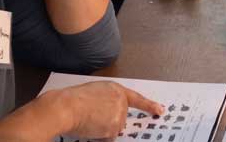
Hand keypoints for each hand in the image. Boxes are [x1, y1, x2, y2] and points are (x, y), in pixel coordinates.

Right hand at [50, 81, 165, 138]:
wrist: (65, 107)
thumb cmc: (72, 101)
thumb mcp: (94, 93)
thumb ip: (107, 100)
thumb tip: (110, 115)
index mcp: (115, 89)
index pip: (137, 99)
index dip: (149, 105)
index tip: (160, 110)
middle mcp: (121, 100)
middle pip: (121, 119)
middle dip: (109, 122)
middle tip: (92, 117)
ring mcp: (119, 114)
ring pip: (114, 129)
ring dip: (103, 130)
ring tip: (88, 120)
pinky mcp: (115, 126)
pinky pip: (109, 138)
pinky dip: (100, 137)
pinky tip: (90, 128)